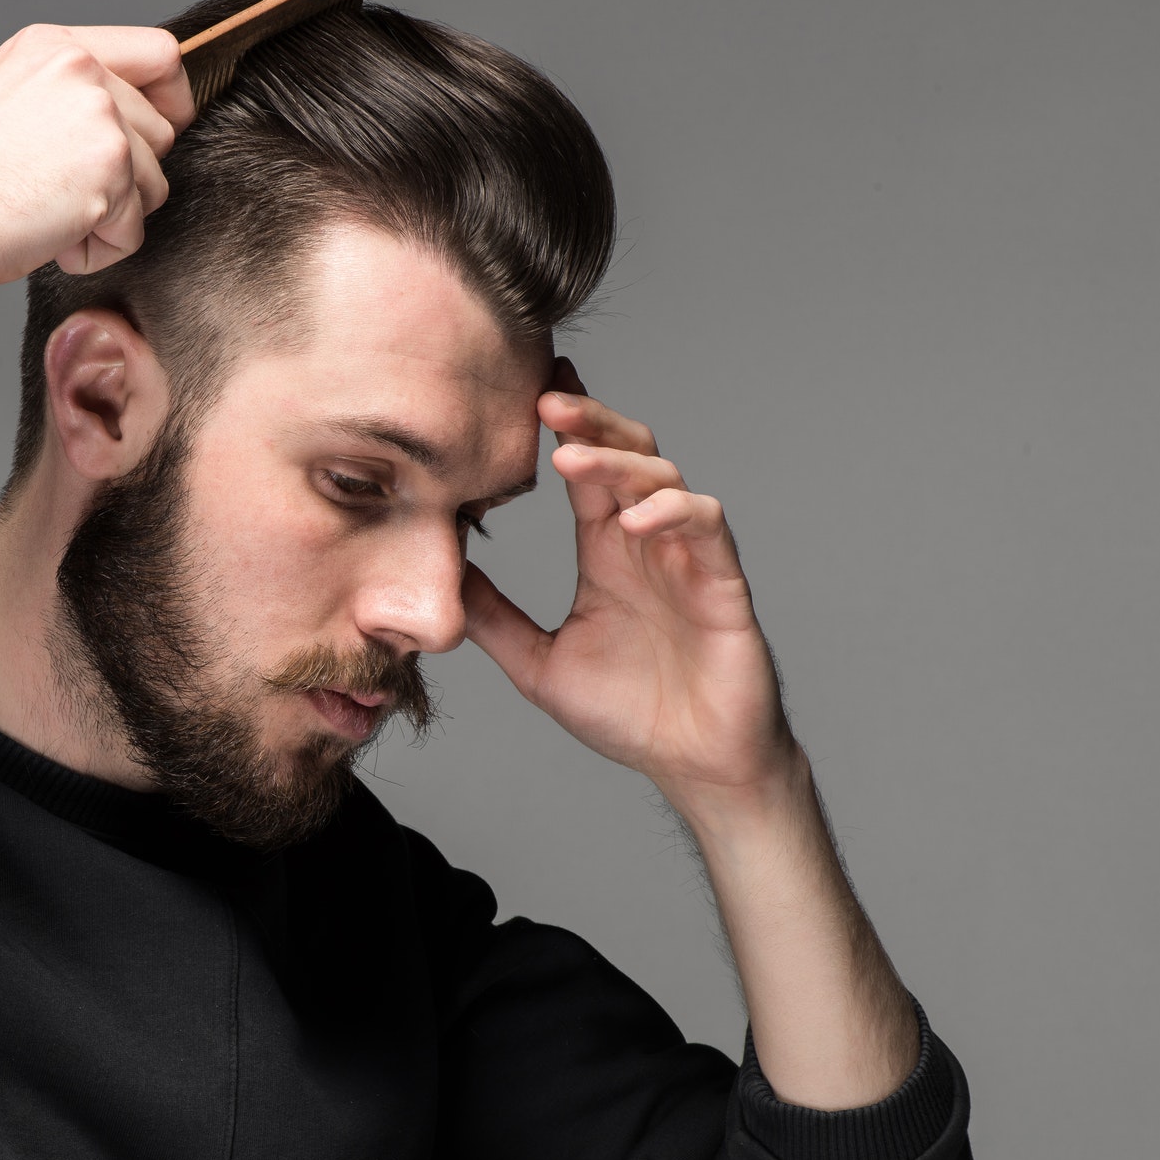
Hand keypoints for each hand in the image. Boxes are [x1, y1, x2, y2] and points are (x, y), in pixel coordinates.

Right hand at [0, 24, 193, 293]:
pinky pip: (133, 231)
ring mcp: (100, 120)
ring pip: (153, 185)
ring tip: (47, 218)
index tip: (163, 127)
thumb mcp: (2, 100)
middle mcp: (84, 73)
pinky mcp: (109, 172)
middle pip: (160, 133)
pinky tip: (47, 240)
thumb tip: (108, 120)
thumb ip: (61, 96)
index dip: (171, 99)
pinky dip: (97, 251)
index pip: (158, 53)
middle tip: (61, 198)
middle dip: (126, 179)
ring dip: (110, 218)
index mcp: (55, 48)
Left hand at [462, 358, 799, 815]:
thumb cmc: (630, 714)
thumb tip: (437, 577)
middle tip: (543, 401)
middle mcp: (646, 541)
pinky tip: (632, 520)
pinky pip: (706, 525)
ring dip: (618, 461)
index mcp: (605, 550)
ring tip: (571, 458)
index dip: (562, 427)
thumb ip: (493, 618)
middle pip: (626, 452)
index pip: (583, 469)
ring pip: (663, 477)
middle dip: (589, 420)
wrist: (696, 766)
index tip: (520, 392)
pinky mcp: (722, 582)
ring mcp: (686, 557)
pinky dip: (672, 511)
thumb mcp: (537, 664)